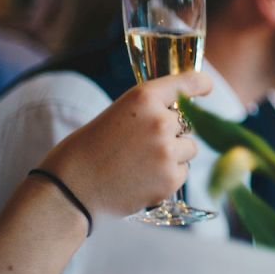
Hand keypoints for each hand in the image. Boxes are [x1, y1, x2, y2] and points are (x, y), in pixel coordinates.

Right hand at [38, 72, 211, 217]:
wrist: (69, 190)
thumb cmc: (86, 152)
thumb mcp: (116, 116)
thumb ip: (147, 112)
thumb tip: (177, 116)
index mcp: (143, 98)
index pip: (187, 83)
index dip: (200, 84)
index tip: (205, 87)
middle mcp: (160, 121)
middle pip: (187, 122)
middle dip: (172, 132)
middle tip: (140, 146)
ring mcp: (168, 151)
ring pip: (189, 148)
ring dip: (173, 155)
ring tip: (139, 164)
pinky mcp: (171, 178)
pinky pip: (183, 172)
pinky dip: (168, 176)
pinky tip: (141, 180)